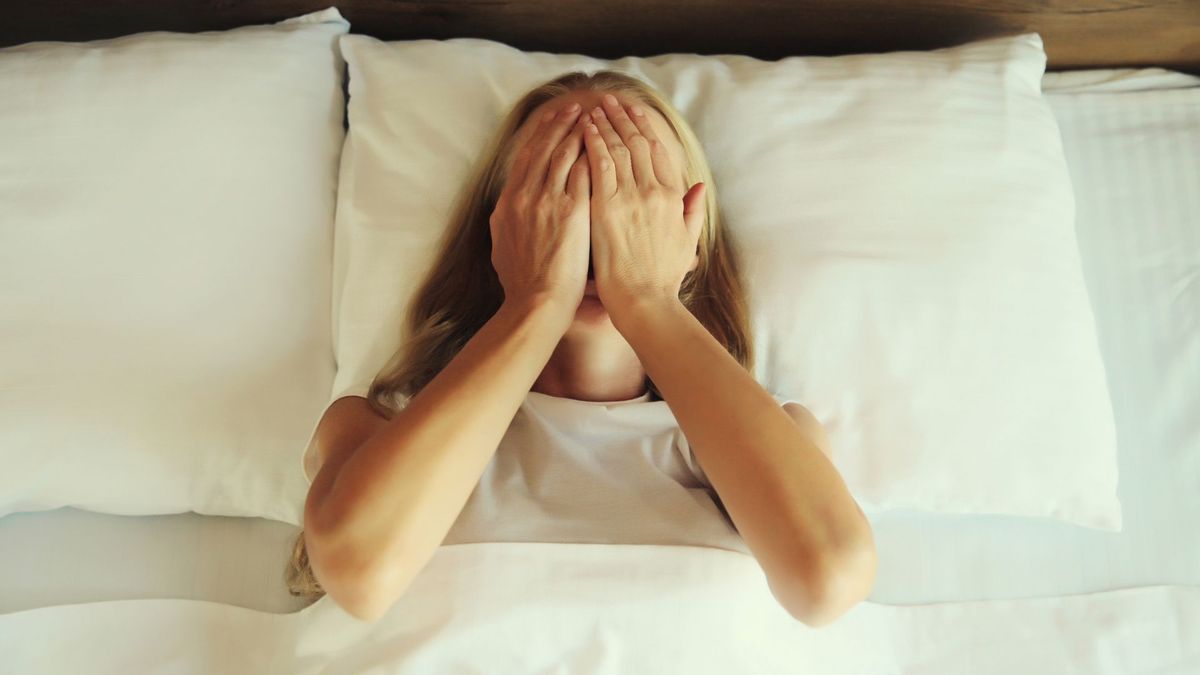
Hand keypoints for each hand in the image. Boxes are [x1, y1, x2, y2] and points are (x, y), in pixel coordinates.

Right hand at [489, 102, 591, 319]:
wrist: (535, 304)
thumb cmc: (522, 285)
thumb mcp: (502, 246)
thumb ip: (508, 223)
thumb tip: (504, 213)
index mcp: (509, 203)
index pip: (526, 158)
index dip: (540, 136)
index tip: (550, 121)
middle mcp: (525, 195)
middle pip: (545, 149)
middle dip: (560, 125)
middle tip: (573, 107)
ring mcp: (547, 201)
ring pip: (565, 154)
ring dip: (579, 131)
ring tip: (592, 115)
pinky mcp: (570, 211)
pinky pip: (584, 172)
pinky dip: (594, 154)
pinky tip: (605, 143)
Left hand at [581, 94, 706, 319]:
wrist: (644, 302)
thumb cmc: (662, 279)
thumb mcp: (687, 242)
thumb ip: (692, 212)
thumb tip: (699, 188)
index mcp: (674, 198)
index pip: (659, 152)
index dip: (645, 128)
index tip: (635, 112)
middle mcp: (655, 191)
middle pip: (637, 143)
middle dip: (622, 118)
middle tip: (610, 100)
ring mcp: (631, 197)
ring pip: (617, 148)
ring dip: (605, 124)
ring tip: (593, 108)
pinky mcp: (607, 207)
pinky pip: (599, 165)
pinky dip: (592, 143)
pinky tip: (584, 128)